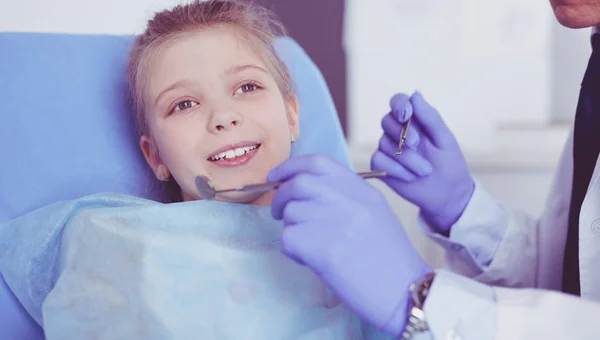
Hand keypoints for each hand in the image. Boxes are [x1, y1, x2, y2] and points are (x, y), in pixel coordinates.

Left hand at [269, 155, 431, 335]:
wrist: (404, 290)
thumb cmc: (388, 257)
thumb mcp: (373, 211)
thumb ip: (343, 196)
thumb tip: (302, 191)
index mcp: (360, 187)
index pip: (317, 162)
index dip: (290, 167)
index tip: (275, 177)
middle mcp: (346, 198)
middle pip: (297, 184)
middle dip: (280, 198)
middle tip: (278, 213)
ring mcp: (332, 220)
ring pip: (290, 214)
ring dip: (292, 229)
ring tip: (310, 246)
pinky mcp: (320, 247)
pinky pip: (288, 240)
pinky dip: (292, 251)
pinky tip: (311, 260)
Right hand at [371, 92, 474, 231]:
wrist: (446, 195)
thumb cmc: (449, 164)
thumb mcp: (445, 140)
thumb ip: (430, 118)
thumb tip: (415, 95)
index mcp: (414, 121)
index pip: (398, 102)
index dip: (398, 105)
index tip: (406, 115)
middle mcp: (397, 132)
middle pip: (386, 121)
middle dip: (403, 134)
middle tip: (419, 145)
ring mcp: (388, 149)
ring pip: (385, 144)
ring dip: (407, 158)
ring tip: (424, 171)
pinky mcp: (382, 165)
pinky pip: (378, 160)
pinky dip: (396, 169)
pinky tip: (410, 177)